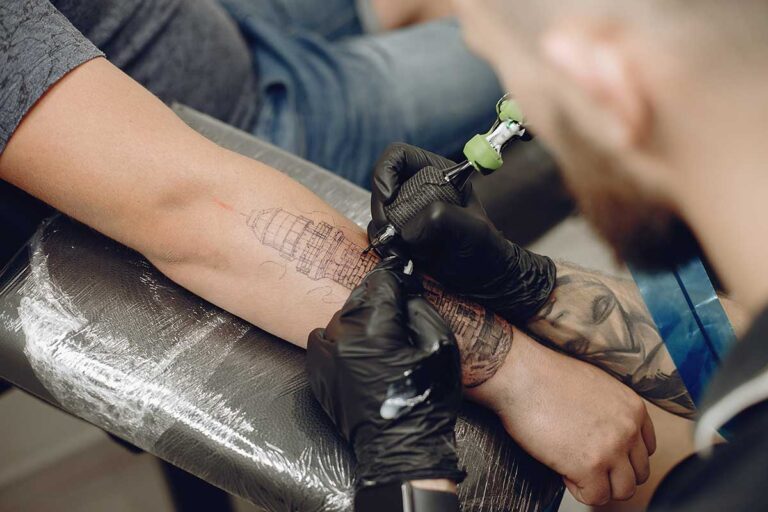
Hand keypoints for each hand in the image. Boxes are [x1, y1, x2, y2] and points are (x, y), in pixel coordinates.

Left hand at [306, 258, 465, 486]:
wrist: (401, 447)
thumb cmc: (427, 401)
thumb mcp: (441, 346)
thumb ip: (420, 310)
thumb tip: (404, 293)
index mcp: (376, 329)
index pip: (380, 283)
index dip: (395, 278)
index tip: (402, 278)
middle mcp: (344, 338)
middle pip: (357, 298)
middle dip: (376, 299)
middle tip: (394, 309)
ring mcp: (326, 357)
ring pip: (339, 318)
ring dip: (357, 318)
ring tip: (377, 333)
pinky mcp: (317, 373)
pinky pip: (322, 339)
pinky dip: (337, 337)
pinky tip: (355, 347)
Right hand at [369, 143, 555, 323]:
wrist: (483, 282)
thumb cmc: (486, 251)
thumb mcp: (471, 229)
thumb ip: (441, 218)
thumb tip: (407, 230)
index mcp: (438, 173)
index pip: (398, 156)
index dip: (386, 172)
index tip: (389, 198)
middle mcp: (418, 189)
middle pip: (382, 187)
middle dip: (382, 210)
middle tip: (391, 232)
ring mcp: (407, 213)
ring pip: (378, 213)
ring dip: (384, 232)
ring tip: (404, 249)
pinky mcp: (400, 235)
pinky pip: (380, 234)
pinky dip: (385, 245)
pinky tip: (403, 256)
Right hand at [474, 338, 656, 505]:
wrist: (522, 376)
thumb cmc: (546, 377)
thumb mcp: (595, 386)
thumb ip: (611, 412)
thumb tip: (605, 433)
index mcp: (633, 408)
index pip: (646, 450)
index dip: (621, 456)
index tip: (601, 453)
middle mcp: (629, 429)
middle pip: (638, 473)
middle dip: (612, 473)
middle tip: (586, 464)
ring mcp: (611, 449)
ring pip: (623, 490)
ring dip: (599, 485)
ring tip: (574, 469)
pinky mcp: (589, 466)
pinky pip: (596, 497)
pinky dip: (578, 490)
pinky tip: (563, 472)